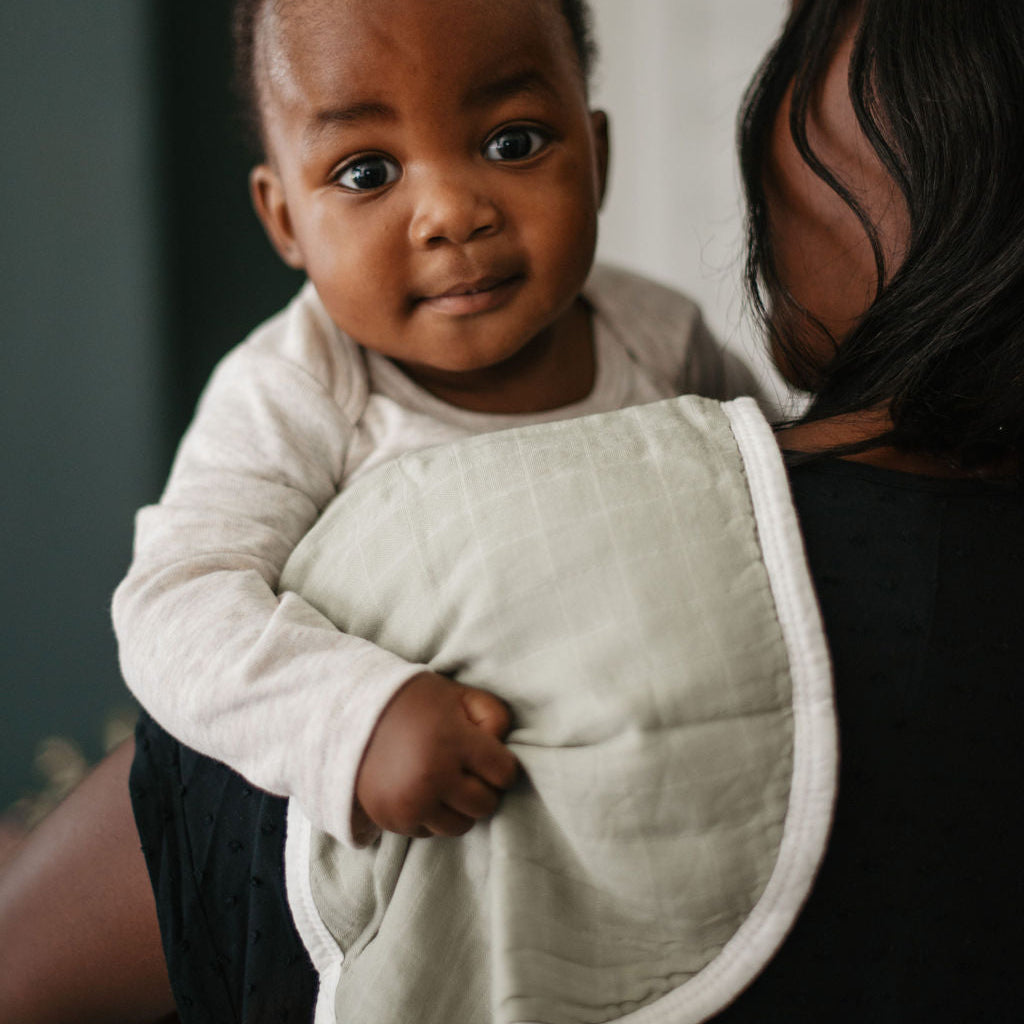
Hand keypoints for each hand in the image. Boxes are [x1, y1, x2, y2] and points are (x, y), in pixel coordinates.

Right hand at [354, 672, 519, 837]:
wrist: (352, 714)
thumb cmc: (416, 702)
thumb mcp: (460, 695)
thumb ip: (495, 716)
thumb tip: (502, 749)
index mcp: (452, 742)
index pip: (505, 774)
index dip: (502, 764)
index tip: (488, 755)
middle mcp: (432, 777)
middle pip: (486, 805)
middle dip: (483, 788)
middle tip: (466, 769)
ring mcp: (410, 803)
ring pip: (461, 826)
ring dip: (459, 807)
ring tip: (444, 780)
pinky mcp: (392, 820)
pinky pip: (430, 832)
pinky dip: (431, 815)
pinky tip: (420, 789)